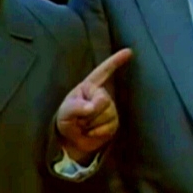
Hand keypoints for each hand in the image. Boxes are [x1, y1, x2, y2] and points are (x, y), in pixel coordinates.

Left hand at [55, 48, 132, 163]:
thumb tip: (92, 107)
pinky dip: (96, 132)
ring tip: (84, 125)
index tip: (128, 51)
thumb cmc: (66, 119)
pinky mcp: (114, 123)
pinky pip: (108, 127)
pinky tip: (90, 132)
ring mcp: (110, 108)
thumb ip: (75, 107)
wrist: (71, 140)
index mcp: (89, 86)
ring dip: (91, 124)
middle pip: (103, 100)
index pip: (103, 72)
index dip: (116, 61)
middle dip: (89, 112)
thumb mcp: (64, 112)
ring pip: (107, 115)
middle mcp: (101, 95)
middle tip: (78, 118)